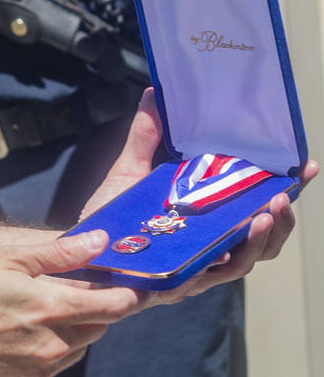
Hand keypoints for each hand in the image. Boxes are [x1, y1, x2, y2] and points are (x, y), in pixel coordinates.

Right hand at [0, 230, 141, 376]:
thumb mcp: (6, 258)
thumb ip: (59, 253)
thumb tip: (100, 242)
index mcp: (52, 309)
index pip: (115, 306)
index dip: (127, 293)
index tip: (129, 283)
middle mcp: (54, 346)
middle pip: (98, 327)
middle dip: (95, 308)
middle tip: (76, 288)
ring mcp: (40, 370)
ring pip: (77, 348)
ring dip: (73, 329)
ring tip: (39, 308)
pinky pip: (53, 365)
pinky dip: (49, 347)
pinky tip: (19, 331)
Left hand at [81, 90, 318, 297]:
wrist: (76, 254)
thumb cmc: (107, 218)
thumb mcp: (128, 173)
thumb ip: (144, 138)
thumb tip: (153, 94)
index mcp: (208, 219)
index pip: (257, 207)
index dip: (286, 190)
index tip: (305, 166)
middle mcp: (210, 245)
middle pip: (263, 238)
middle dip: (282, 217)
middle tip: (284, 194)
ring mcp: (196, 267)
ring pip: (246, 260)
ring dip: (263, 238)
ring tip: (267, 213)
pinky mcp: (177, 283)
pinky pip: (211, 276)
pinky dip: (228, 259)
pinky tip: (233, 244)